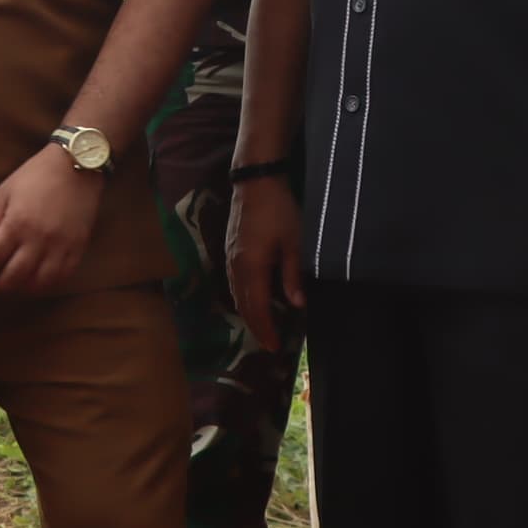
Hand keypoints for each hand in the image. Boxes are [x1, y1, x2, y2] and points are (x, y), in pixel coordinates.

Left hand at [0, 148, 103, 295]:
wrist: (77, 165)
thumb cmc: (36, 175)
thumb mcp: (4, 192)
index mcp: (16, 223)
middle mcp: (38, 240)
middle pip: (13, 277)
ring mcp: (61, 247)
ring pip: (38, 283)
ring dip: (22, 289)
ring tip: (14, 285)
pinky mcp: (78, 248)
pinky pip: (62, 277)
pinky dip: (47, 285)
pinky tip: (38, 281)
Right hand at [225, 172, 304, 353]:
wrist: (256, 181)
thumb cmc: (279, 210)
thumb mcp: (294, 242)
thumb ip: (292, 274)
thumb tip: (297, 305)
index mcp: (251, 267)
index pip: (257, 307)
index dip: (266, 329)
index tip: (274, 347)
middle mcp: (236, 266)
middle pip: (243, 304)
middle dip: (256, 326)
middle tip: (268, 344)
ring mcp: (230, 257)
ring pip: (235, 294)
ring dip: (248, 313)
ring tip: (261, 327)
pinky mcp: (230, 249)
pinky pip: (233, 282)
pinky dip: (242, 297)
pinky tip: (251, 299)